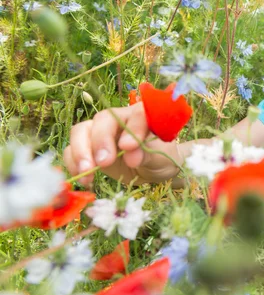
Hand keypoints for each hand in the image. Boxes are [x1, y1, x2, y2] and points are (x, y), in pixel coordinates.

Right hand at [63, 103, 181, 185]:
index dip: (132, 128)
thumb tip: (130, 157)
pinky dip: (73, 163)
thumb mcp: (159, 158)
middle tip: (103, 162)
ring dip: (80, 152)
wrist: (151, 169)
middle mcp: (117, 120)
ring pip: (80, 132)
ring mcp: (100, 132)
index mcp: (141, 116)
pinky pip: (72, 150)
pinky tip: (84, 179)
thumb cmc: (160, 158)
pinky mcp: (88, 148)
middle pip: (102, 121)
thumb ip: (146, 154)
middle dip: (100, 141)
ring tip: (87, 173)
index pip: (136, 115)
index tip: (129, 147)